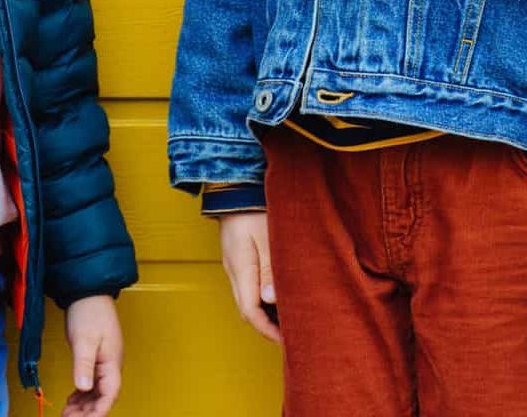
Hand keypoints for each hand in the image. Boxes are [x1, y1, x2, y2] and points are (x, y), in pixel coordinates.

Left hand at [62, 294, 123, 416]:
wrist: (88, 291)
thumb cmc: (89, 311)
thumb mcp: (84, 340)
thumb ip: (83, 365)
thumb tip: (83, 388)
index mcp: (112, 362)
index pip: (110, 394)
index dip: (99, 411)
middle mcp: (111, 365)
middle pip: (103, 397)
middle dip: (88, 412)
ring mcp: (103, 362)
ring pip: (96, 392)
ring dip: (84, 406)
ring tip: (68, 415)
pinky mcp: (95, 358)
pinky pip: (91, 383)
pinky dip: (82, 395)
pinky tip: (72, 401)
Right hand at [217, 212, 280, 343]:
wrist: (233, 186)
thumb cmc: (253, 207)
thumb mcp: (267, 236)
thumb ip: (269, 269)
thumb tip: (270, 301)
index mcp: (240, 269)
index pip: (250, 312)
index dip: (268, 330)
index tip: (287, 340)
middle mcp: (233, 271)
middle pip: (248, 309)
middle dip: (268, 326)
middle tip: (293, 333)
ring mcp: (233, 265)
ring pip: (247, 299)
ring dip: (266, 312)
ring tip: (290, 316)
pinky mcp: (238, 259)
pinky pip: (248, 286)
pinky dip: (263, 297)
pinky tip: (278, 295)